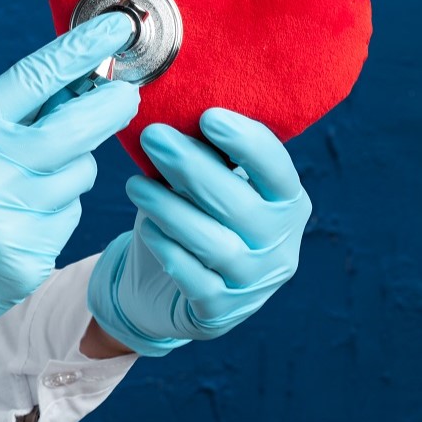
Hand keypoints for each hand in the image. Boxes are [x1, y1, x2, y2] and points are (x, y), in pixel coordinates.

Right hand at [0, 13, 139, 407]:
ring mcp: (10, 223)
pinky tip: (13, 222)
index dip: (82, 50)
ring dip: (68, 167)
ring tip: (21, 183)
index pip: (33, 79)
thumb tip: (69, 87)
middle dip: (110, 105)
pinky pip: (66, 218)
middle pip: (77, 128)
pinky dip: (51, 211)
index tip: (116, 29)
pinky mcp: (27, 262)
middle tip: (125, 92)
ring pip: (78, 174)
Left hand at [88, 109, 310, 356]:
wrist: (169, 289)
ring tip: (134, 185)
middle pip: (239, 203)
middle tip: (153, 137)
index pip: (277, 170)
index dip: (246, 143)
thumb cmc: (193, 217)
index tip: (208, 115)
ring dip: (171, 209)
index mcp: (287, 202)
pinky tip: (147, 227)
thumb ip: (204, 155)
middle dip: (193, 167)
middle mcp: (280, 244)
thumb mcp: (204, 184)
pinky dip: (169, 250)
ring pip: (215, 243)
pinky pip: (195, 279)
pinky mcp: (221, 312)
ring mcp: (254, 282)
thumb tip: (173, 110)